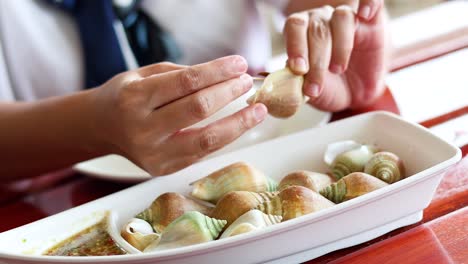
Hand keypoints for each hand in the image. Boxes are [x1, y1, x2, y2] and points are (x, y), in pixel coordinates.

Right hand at [91, 56, 266, 175]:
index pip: (186, 82)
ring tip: (258, 110)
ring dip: (239, 124)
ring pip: (207, 140)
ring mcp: (153, 154)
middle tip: (247, 82)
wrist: (101, 127)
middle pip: (198, 109)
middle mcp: (143, 129)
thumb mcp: (144, 74)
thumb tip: (226, 76)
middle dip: (229, 93)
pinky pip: (203, 152)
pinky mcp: (163, 169)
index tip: (240, 64)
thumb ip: (181, 74)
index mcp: (135, 98)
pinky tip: (240, 125)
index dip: (218, 72)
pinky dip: (225, 137)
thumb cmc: (126, 95)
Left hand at [284, 0, 386, 110]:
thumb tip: (287, 74)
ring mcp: (346, 20)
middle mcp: (321, 20)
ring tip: (338, 70)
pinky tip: (364, 14)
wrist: (356, 94)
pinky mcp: (372, 21)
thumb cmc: (328, 88)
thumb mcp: (312, 92)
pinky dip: (369, 2)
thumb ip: (298, 82)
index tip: (298, 69)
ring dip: (340, 46)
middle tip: (316, 86)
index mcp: (301, 32)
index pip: (295, 27)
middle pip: (317, 28)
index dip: (295, 46)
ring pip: (341, 16)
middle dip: (316, 60)